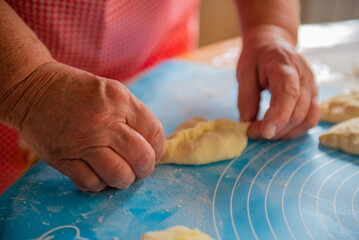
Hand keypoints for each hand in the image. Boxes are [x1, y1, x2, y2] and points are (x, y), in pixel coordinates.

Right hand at [5, 62, 165, 190]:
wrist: (32, 88)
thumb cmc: (77, 91)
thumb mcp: (111, 91)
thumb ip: (133, 115)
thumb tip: (152, 146)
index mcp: (120, 100)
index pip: (154, 132)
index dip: (158, 149)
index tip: (153, 155)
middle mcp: (104, 121)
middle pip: (141, 157)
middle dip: (145, 169)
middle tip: (138, 168)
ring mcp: (83, 141)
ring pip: (119, 175)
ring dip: (124, 180)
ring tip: (119, 173)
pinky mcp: (63, 158)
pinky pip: (92, 183)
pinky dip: (99, 184)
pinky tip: (98, 173)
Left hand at [237, 25, 319, 139]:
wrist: (273, 42)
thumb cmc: (257, 57)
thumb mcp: (244, 72)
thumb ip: (246, 97)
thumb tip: (246, 124)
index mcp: (285, 65)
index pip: (288, 93)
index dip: (279, 116)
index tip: (265, 133)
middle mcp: (305, 77)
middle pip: (298, 112)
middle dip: (276, 129)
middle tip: (252, 132)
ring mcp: (313, 87)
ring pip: (307, 120)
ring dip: (285, 133)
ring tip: (264, 132)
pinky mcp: (314, 97)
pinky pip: (310, 120)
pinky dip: (294, 130)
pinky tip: (278, 130)